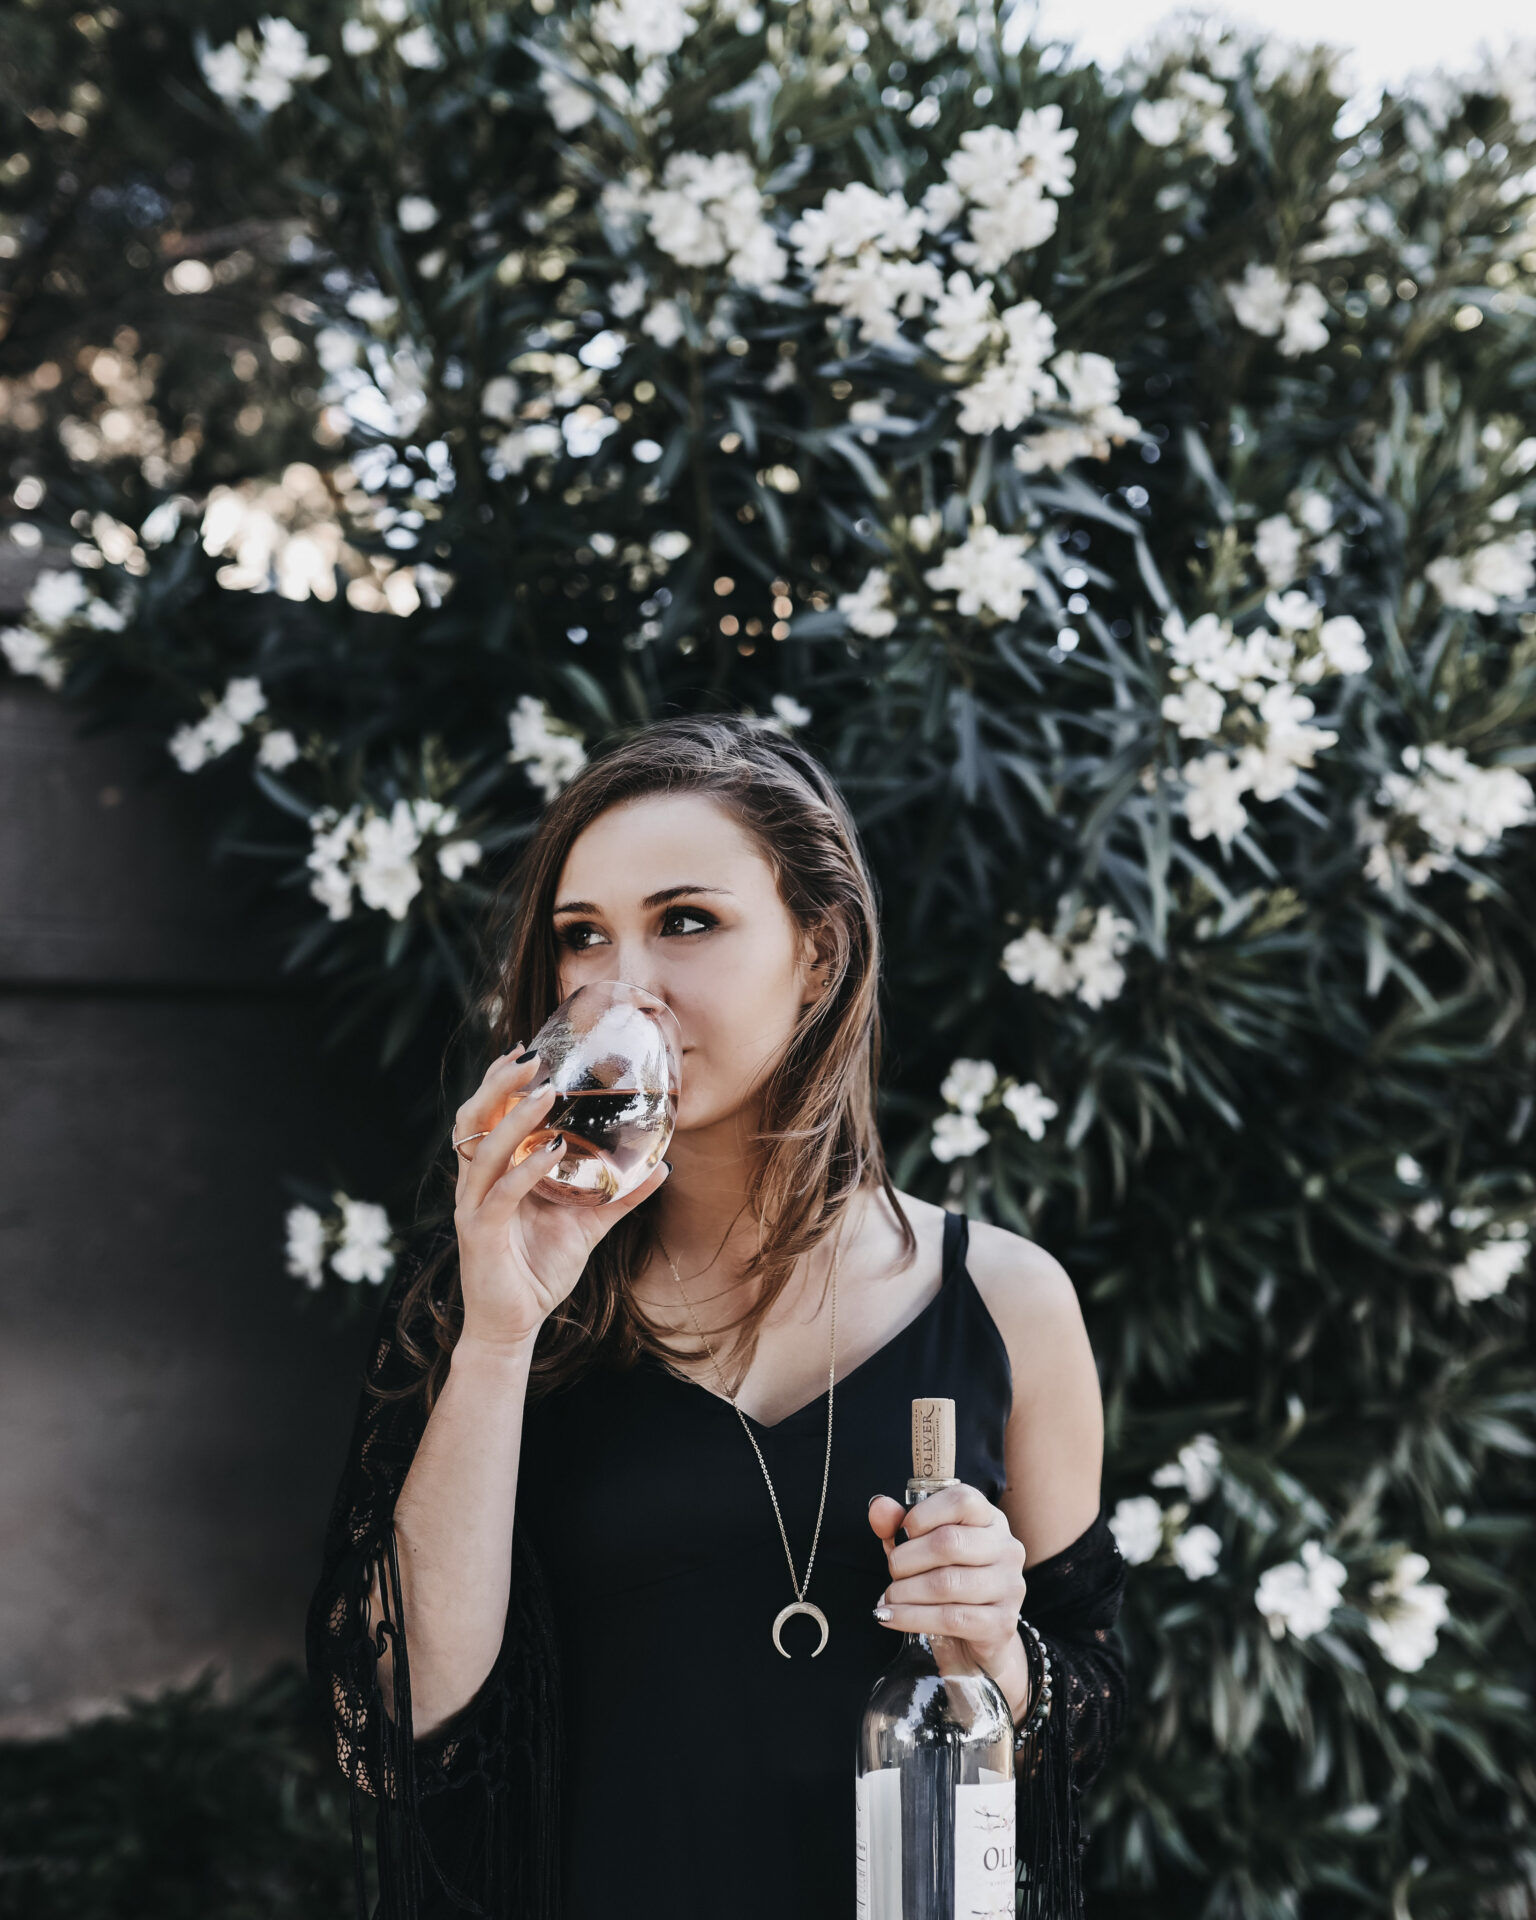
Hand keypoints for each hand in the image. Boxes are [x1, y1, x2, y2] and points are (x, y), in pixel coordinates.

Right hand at [452, 1042, 670, 1352]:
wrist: (513, 1327)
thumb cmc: (538, 1273)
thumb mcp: (587, 1227)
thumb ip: (618, 1196)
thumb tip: (662, 1167)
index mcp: (493, 1174)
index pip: (486, 1115)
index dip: (498, 1080)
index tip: (526, 1047)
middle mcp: (477, 1184)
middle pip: (473, 1119)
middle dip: (498, 1084)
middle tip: (532, 1056)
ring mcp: (474, 1207)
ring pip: (483, 1150)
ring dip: (514, 1119)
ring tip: (545, 1094)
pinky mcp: (480, 1234)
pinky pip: (501, 1193)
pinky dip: (526, 1168)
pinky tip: (552, 1150)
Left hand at [867, 1482, 1026, 1678]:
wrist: (972, 1640)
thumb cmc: (945, 1581)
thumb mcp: (919, 1547)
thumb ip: (897, 1524)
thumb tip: (878, 1508)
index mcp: (990, 1519)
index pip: (962, 1500)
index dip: (923, 1514)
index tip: (901, 1533)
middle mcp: (1007, 1548)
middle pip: (949, 1542)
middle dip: (906, 1558)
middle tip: (892, 1571)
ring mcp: (1009, 1586)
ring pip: (946, 1583)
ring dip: (905, 1592)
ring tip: (889, 1598)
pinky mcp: (1001, 1624)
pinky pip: (949, 1618)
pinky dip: (911, 1618)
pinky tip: (890, 1617)